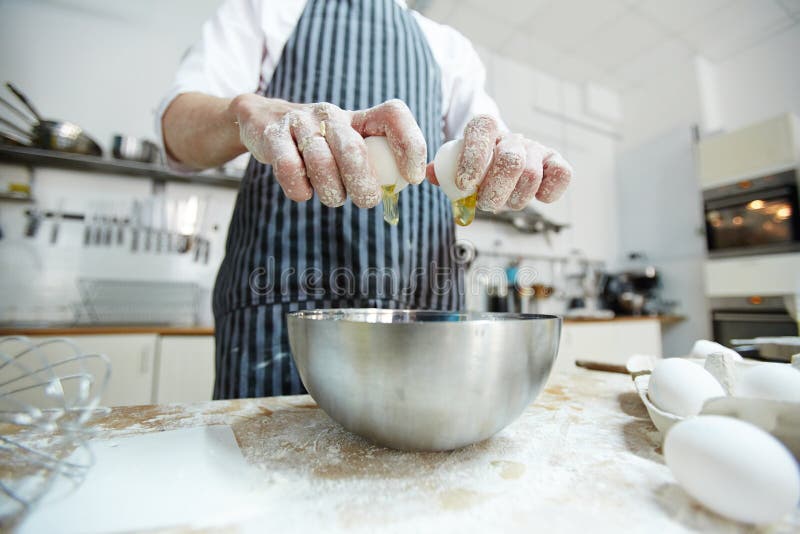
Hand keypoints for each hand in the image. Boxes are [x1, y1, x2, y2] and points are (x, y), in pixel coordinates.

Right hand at [231, 95, 426, 207]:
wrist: (263, 122)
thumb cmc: (320, 145)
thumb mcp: (350, 145)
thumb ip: (377, 163)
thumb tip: (407, 184)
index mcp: (358, 117)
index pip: (393, 115)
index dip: (409, 144)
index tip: (412, 177)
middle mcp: (331, 114)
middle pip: (354, 148)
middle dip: (363, 184)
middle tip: (366, 201)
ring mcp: (300, 122)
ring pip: (321, 162)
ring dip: (331, 191)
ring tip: (333, 197)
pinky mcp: (272, 134)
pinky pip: (289, 168)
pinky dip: (300, 190)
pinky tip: (304, 192)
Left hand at [429, 115, 572, 210]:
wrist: (500, 160)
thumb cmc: (475, 167)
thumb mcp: (454, 164)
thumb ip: (441, 169)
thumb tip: (429, 174)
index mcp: (485, 128)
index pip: (481, 130)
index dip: (473, 158)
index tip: (465, 184)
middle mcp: (513, 137)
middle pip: (510, 160)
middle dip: (494, 191)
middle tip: (485, 203)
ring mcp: (536, 149)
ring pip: (531, 175)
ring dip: (514, 199)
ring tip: (503, 202)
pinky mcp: (556, 162)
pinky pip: (562, 175)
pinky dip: (548, 192)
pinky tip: (535, 197)